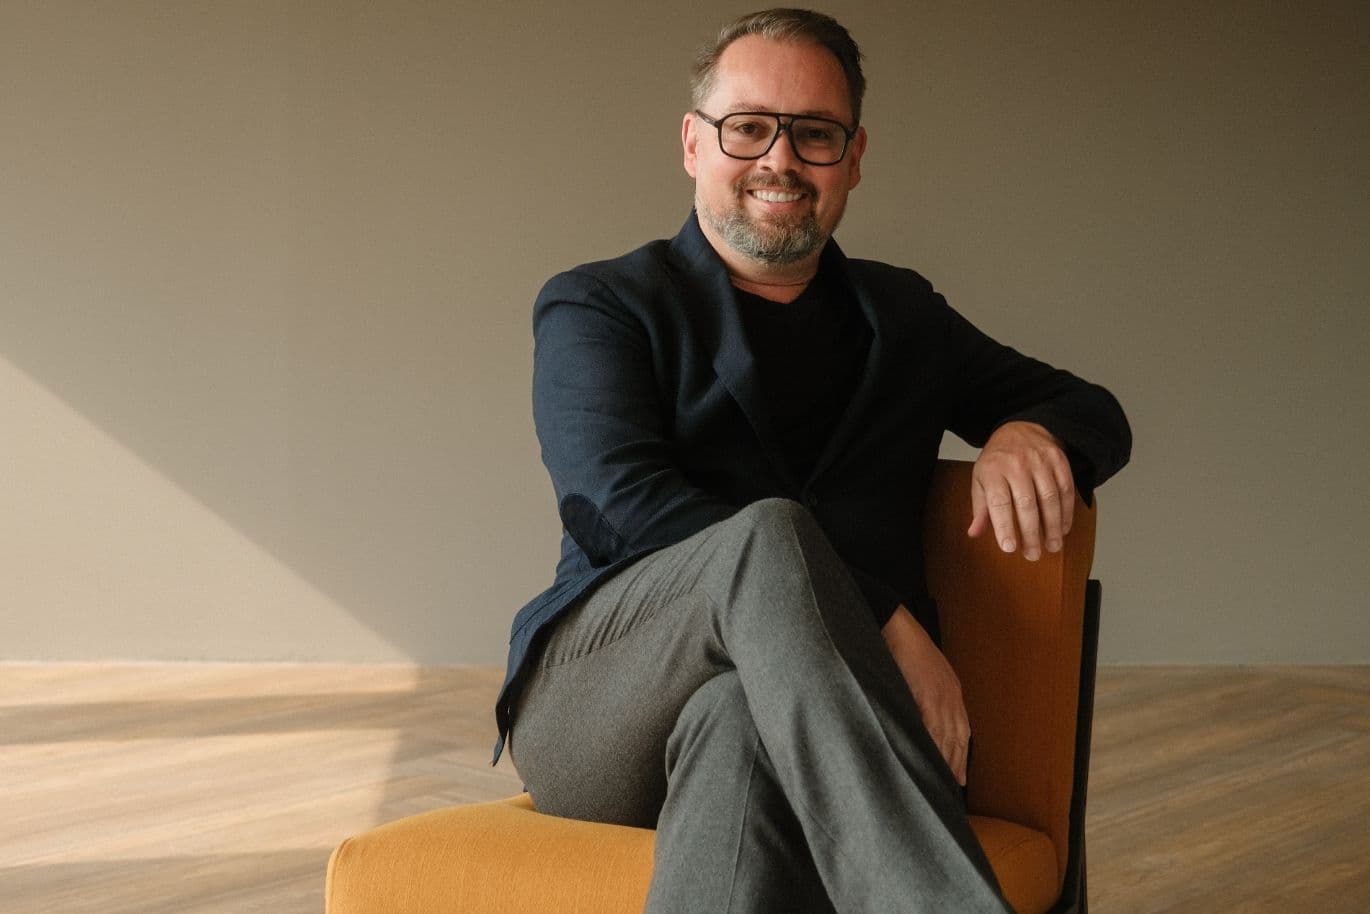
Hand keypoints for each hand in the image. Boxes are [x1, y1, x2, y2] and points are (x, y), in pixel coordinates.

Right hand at [881, 605, 969, 785]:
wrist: (896, 627)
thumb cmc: (903, 646)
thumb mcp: (921, 673)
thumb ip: (925, 694)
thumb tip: (918, 715)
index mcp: (951, 690)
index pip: (961, 730)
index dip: (960, 754)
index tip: (960, 776)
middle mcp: (952, 696)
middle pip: (959, 738)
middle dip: (957, 764)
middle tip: (954, 787)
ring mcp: (942, 698)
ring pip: (948, 738)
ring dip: (947, 762)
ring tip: (942, 783)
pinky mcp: (928, 698)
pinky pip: (933, 730)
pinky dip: (934, 749)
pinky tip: (930, 764)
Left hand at [968, 421, 1073, 561]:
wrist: (1020, 429)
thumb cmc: (997, 461)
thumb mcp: (980, 479)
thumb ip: (980, 508)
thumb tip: (974, 533)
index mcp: (992, 470)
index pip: (998, 502)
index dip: (1004, 526)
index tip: (1009, 548)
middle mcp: (1016, 464)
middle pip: (1026, 503)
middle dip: (1031, 533)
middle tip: (1033, 554)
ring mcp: (1040, 461)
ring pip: (1049, 497)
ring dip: (1053, 526)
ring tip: (1052, 546)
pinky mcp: (1059, 460)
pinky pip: (1065, 488)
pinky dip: (1066, 511)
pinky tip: (1063, 528)